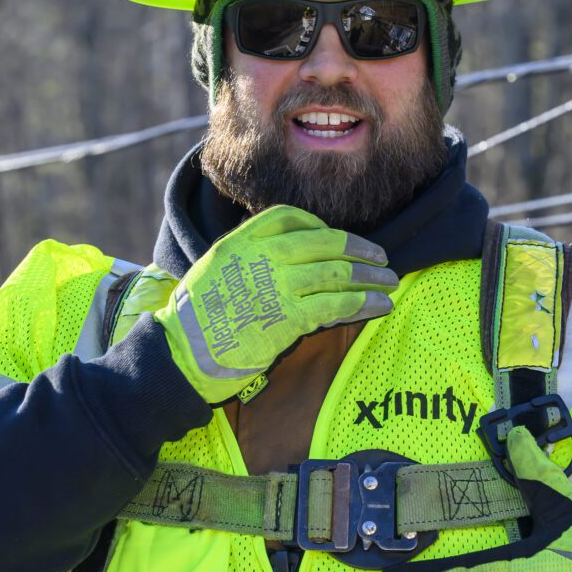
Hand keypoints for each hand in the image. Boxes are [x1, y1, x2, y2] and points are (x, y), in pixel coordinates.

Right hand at [155, 205, 397, 402]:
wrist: (182, 355)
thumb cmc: (197, 321)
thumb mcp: (215, 271)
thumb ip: (249, 259)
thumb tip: (289, 262)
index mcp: (241, 241)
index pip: (289, 216)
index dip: (320, 226)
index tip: (337, 238)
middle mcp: (261, 256)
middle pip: (324, 242)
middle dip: (359, 250)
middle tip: (382, 258)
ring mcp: (276, 285)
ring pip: (336, 273)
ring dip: (370, 278)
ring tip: (390, 282)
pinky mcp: (288, 317)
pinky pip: (337, 304)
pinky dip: (363, 303)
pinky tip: (379, 306)